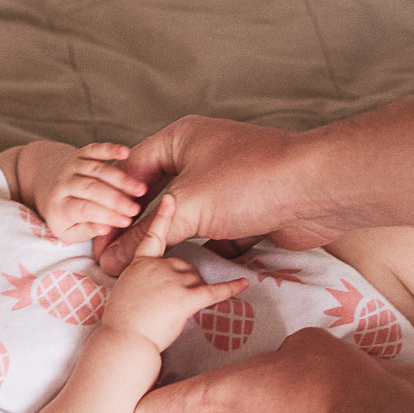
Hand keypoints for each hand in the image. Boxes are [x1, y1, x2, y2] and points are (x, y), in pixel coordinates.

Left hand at [39, 142, 151, 243]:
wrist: (43, 182)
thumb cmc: (63, 213)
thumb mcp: (68, 230)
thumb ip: (87, 230)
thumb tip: (105, 229)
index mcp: (59, 206)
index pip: (84, 210)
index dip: (106, 215)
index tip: (127, 222)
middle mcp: (63, 184)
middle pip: (91, 189)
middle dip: (116, 199)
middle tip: (137, 209)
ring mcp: (71, 166)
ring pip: (97, 170)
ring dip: (121, 179)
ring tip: (141, 189)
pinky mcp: (79, 153)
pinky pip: (95, 149)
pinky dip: (110, 149)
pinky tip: (126, 152)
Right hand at [97, 116, 348, 273]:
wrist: (318, 190)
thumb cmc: (249, 182)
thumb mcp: (187, 207)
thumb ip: (146, 236)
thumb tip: (111, 259)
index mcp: (181, 138)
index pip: (131, 171)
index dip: (110, 205)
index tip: (95, 239)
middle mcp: (202, 156)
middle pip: (159, 195)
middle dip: (140, 227)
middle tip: (115, 258)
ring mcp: (227, 183)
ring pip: (188, 216)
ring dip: (173, 242)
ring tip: (147, 271)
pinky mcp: (249, 210)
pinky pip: (215, 232)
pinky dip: (204, 250)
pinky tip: (188, 273)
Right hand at [102, 196, 245, 350]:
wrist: (123, 346)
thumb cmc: (122, 322)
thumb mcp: (129, 287)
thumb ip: (136, 270)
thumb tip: (114, 261)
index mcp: (140, 262)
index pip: (152, 235)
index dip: (163, 214)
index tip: (170, 198)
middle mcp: (155, 265)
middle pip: (180, 263)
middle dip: (183, 280)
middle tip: (162, 309)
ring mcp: (170, 279)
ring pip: (194, 279)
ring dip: (194, 292)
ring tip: (172, 316)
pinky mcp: (186, 296)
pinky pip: (211, 292)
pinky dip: (229, 288)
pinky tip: (243, 284)